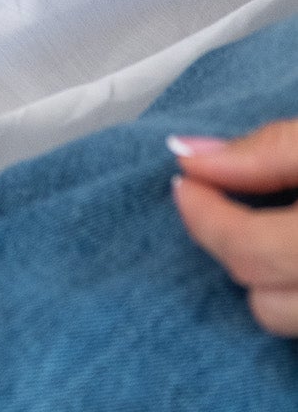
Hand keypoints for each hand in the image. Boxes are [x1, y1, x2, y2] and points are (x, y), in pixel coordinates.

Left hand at [172, 120, 297, 333]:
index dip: (205, 216)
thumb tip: (188, 156)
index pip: (250, 252)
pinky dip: (287, 291)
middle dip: (229, 248)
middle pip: (262, 301)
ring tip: (265, 226)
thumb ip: (264, 151)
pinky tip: (284, 253)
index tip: (185, 179)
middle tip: (218, 199)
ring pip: (283, 321)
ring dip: (264, 280)